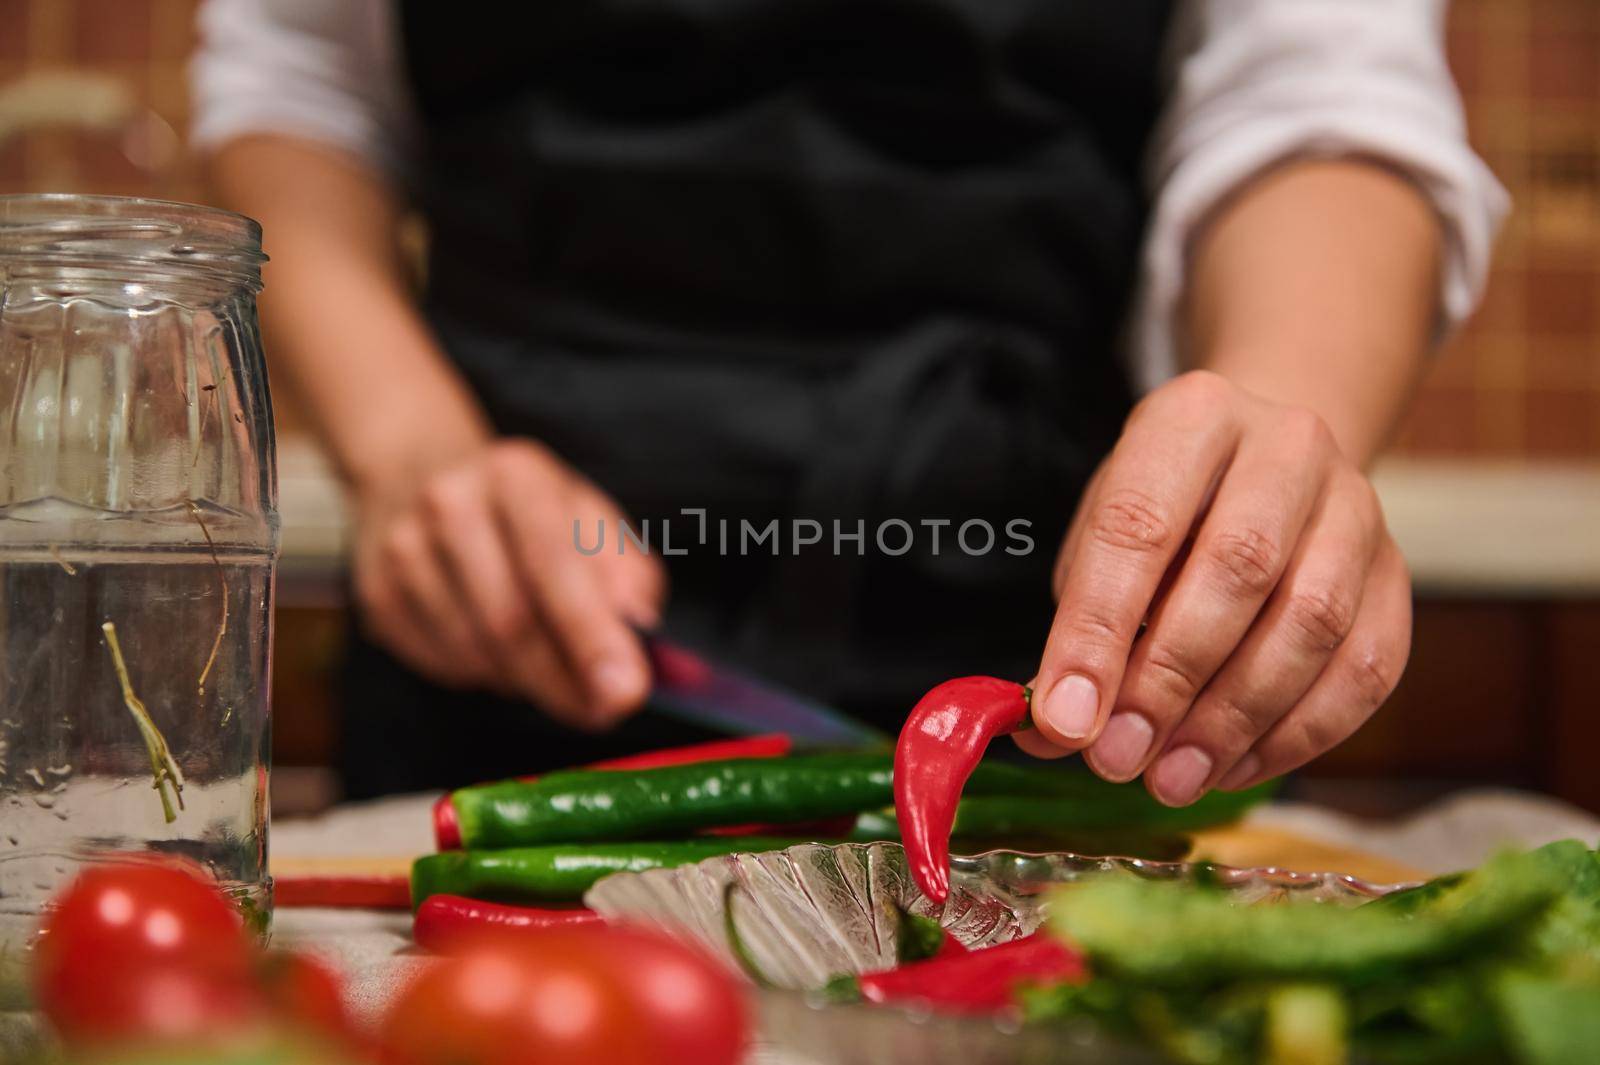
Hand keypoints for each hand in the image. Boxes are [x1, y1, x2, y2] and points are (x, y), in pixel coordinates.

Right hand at [351, 439, 665, 728]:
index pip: (556, 565)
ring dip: (524, 680)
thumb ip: (625, 573)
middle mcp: (450, 503)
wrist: (420, 473)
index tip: (626, 692)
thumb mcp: (589, 518)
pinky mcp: (376, 593)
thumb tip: (637, 631)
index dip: (591, 635)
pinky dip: (483, 675)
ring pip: (476, 652)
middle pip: (511, 620)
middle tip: (603, 711)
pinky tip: (498, 652)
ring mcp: (403, 549)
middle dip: (564, 681)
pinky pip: (442, 664)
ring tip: (548, 667)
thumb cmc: (528, 510)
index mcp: (516, 475)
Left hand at [1019, 371, 1411, 804]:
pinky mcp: (1396, 575)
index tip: (1066, 718)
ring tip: (1169, 778)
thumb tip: (1050, 730)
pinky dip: (1295, 735)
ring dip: (1234, 719)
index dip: (1098, 630)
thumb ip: (1077, 627)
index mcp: (1193, 417)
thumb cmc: (1166, 512)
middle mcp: (1287, 446)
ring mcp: (1357, 507)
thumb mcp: (1100, 541)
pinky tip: (1231, 768)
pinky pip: (1366, 668)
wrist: (1267, 466)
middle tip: (1119, 756)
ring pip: (1313, 623)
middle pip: (1240, 568)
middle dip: (1170, 680)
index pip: (1139, 525)